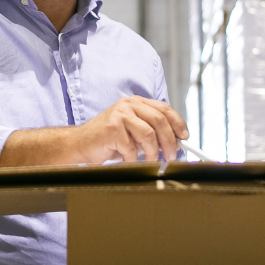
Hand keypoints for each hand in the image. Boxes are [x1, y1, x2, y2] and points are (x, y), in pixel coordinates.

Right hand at [71, 96, 187, 163]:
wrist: (80, 144)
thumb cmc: (108, 140)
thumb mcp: (133, 131)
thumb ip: (150, 131)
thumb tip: (174, 142)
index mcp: (136, 102)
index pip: (164, 108)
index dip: (177, 123)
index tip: (184, 137)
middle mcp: (128, 104)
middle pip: (159, 120)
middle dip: (169, 141)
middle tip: (171, 155)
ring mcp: (119, 114)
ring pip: (148, 134)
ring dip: (152, 153)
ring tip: (151, 162)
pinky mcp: (112, 128)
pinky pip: (131, 148)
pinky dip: (132, 159)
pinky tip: (128, 161)